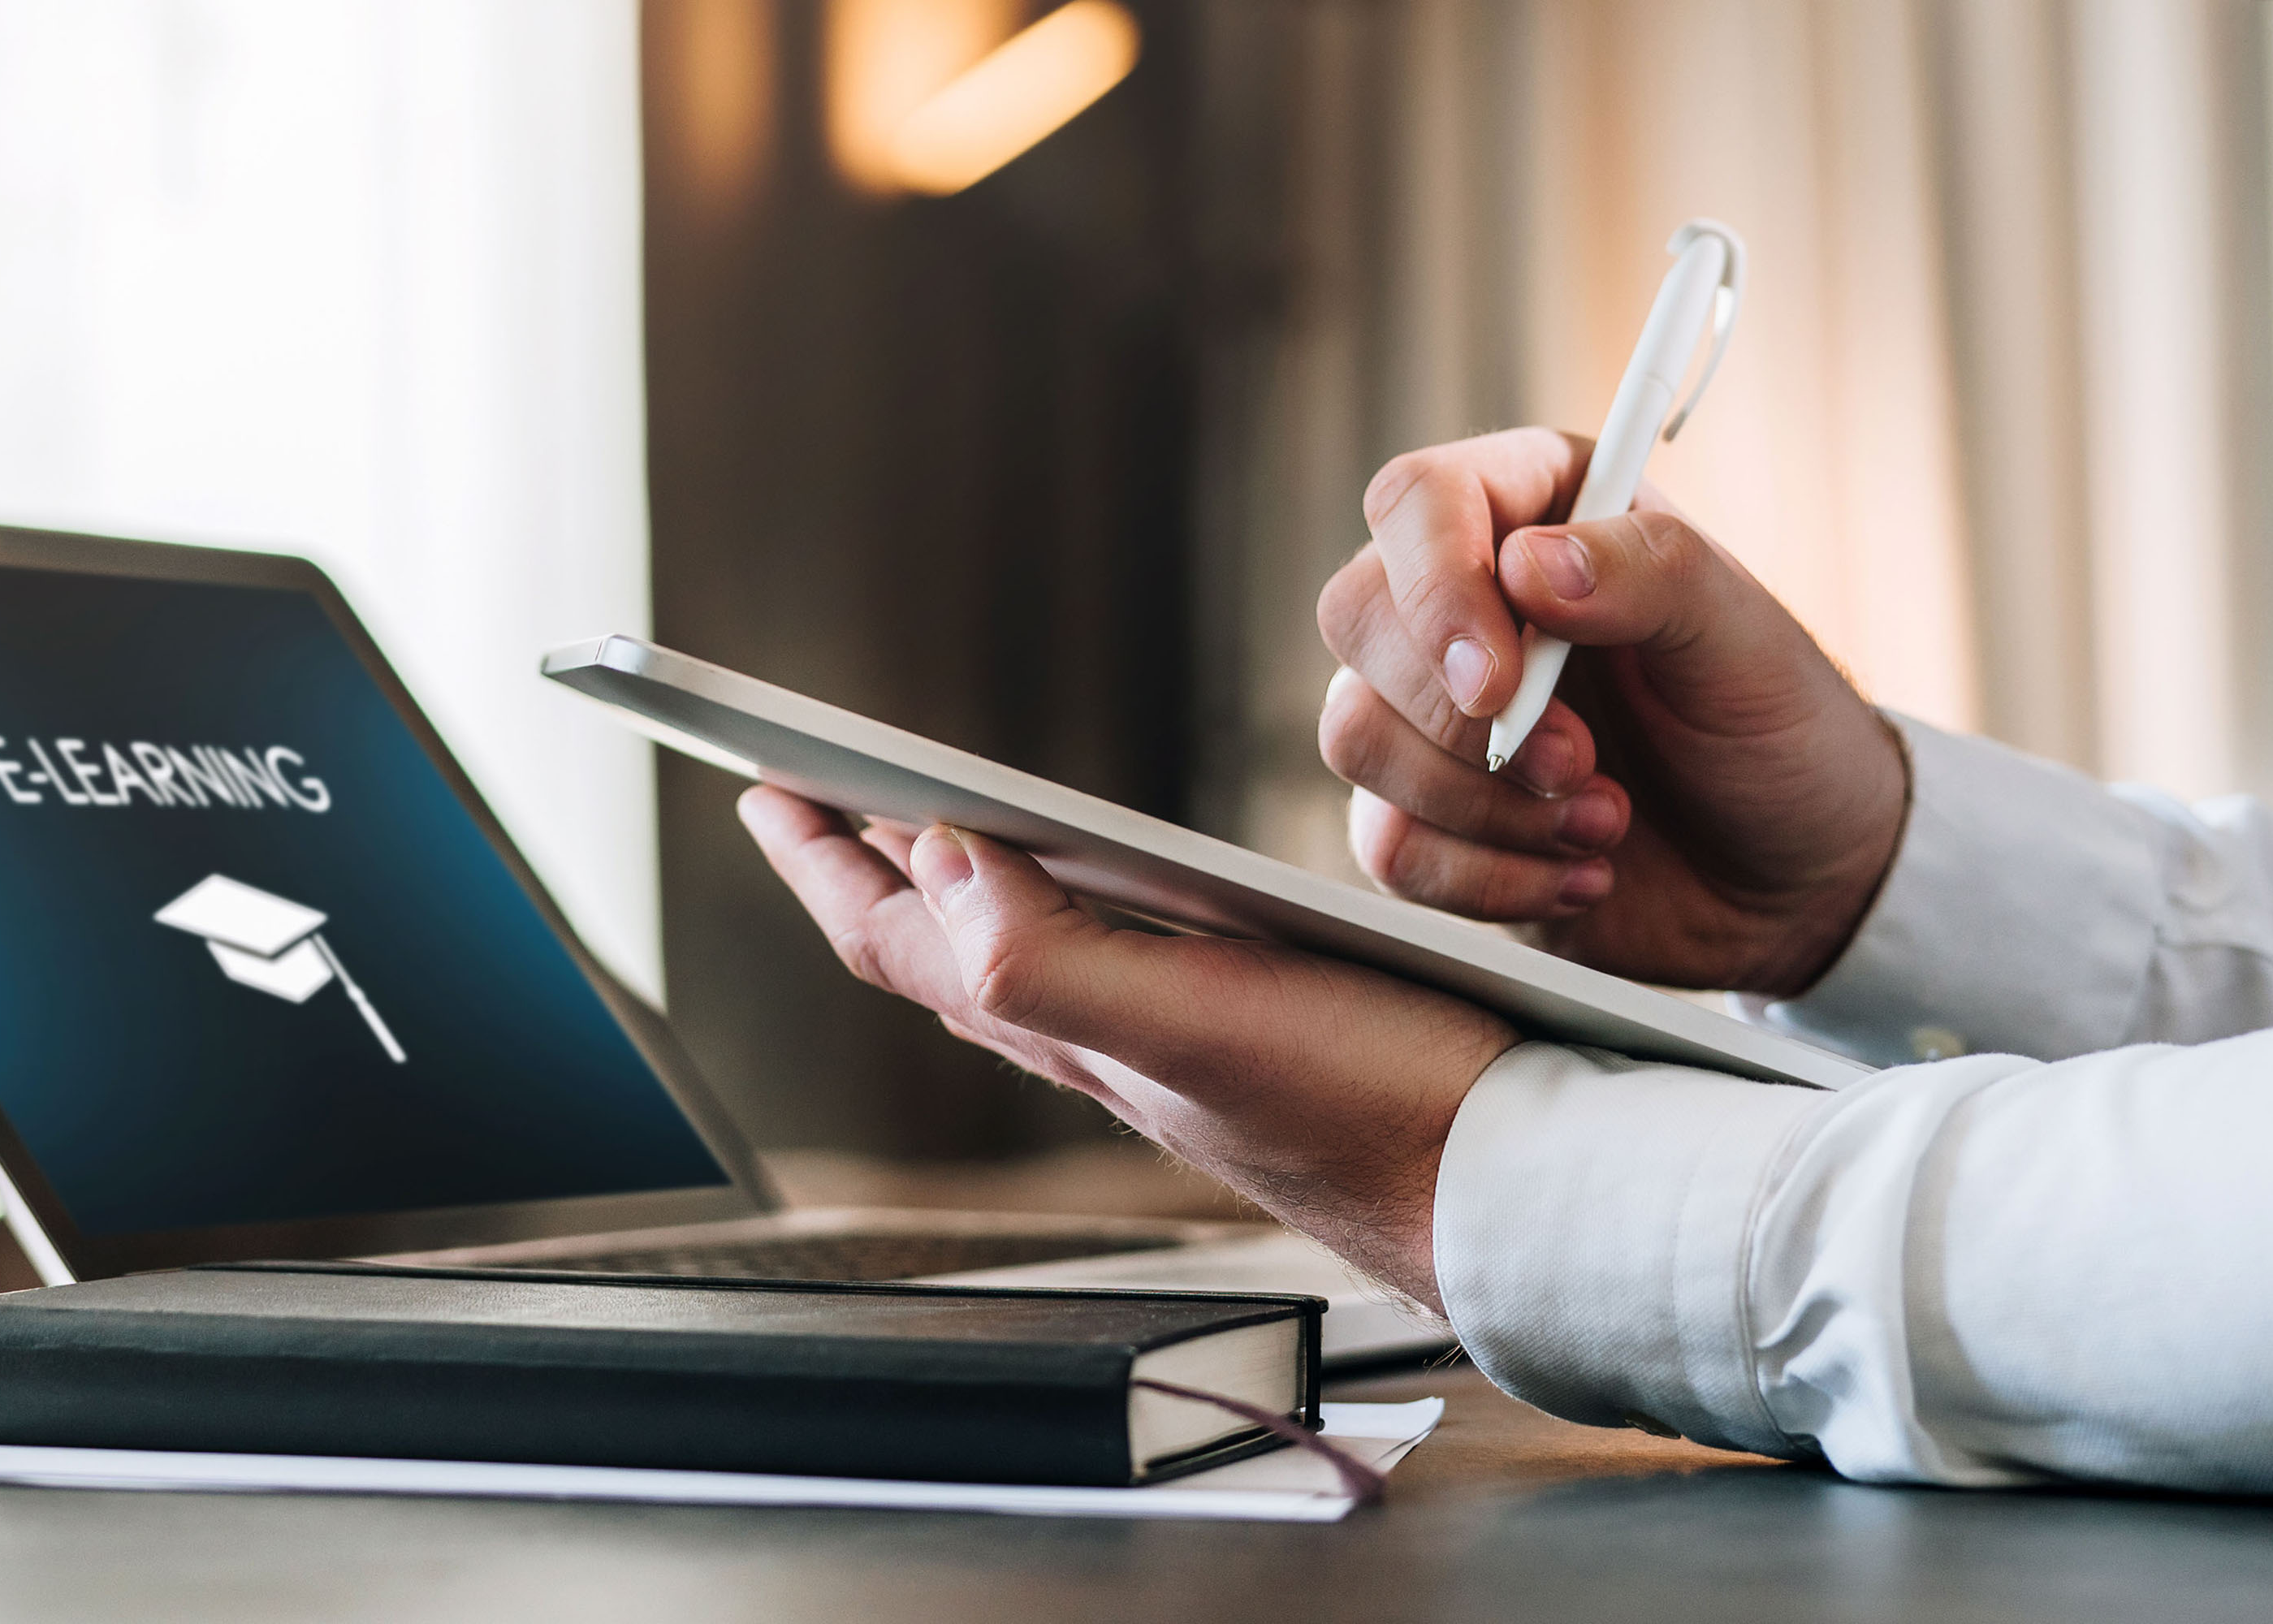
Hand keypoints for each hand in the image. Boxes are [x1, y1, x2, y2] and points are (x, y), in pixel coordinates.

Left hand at [737, 785, 1513, 1309]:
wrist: (1511, 1194)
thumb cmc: (1376, 1116)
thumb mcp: (1198, 1025)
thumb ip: (1053, 958)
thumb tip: (938, 862)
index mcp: (1077, 1031)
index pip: (903, 940)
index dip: (824, 862)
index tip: (762, 786)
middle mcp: (1109, 1045)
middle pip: (946, 950)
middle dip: (871, 870)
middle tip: (813, 799)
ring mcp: (1174, 1052)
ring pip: (1026, 965)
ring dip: (965, 893)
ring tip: (932, 838)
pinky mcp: (1250, 1045)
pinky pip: (1117, 970)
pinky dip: (1078, 916)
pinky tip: (1116, 902)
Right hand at [1317, 428, 1909, 996]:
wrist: (1794, 875)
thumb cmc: (1776, 729)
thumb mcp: (1744, 638)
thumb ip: (1649, 573)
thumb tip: (1527, 569)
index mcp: (1537, 513)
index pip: (1417, 501)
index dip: (1434, 586)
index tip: (1498, 682)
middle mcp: (1465, 600)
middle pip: (1355, 616)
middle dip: (1460, 717)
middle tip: (1583, 764)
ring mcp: (1432, 712)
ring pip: (1354, 737)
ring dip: (1484, 805)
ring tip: (1607, 821)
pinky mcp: (1427, 817)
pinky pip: (1387, 847)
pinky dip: (1488, 879)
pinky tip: (1583, 875)